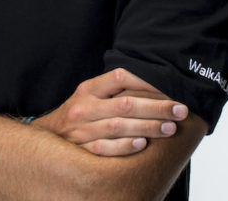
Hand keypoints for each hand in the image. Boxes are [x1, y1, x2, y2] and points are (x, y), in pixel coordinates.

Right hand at [33, 68, 188, 155]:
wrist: (47, 137)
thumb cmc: (77, 114)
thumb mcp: (88, 95)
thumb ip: (112, 90)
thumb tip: (151, 85)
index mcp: (88, 89)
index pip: (120, 77)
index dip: (146, 81)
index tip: (169, 87)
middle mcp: (85, 107)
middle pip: (125, 104)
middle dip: (157, 107)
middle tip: (180, 110)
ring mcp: (82, 129)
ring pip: (118, 126)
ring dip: (147, 127)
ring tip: (170, 128)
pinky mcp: (82, 149)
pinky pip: (104, 148)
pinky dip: (124, 146)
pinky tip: (142, 145)